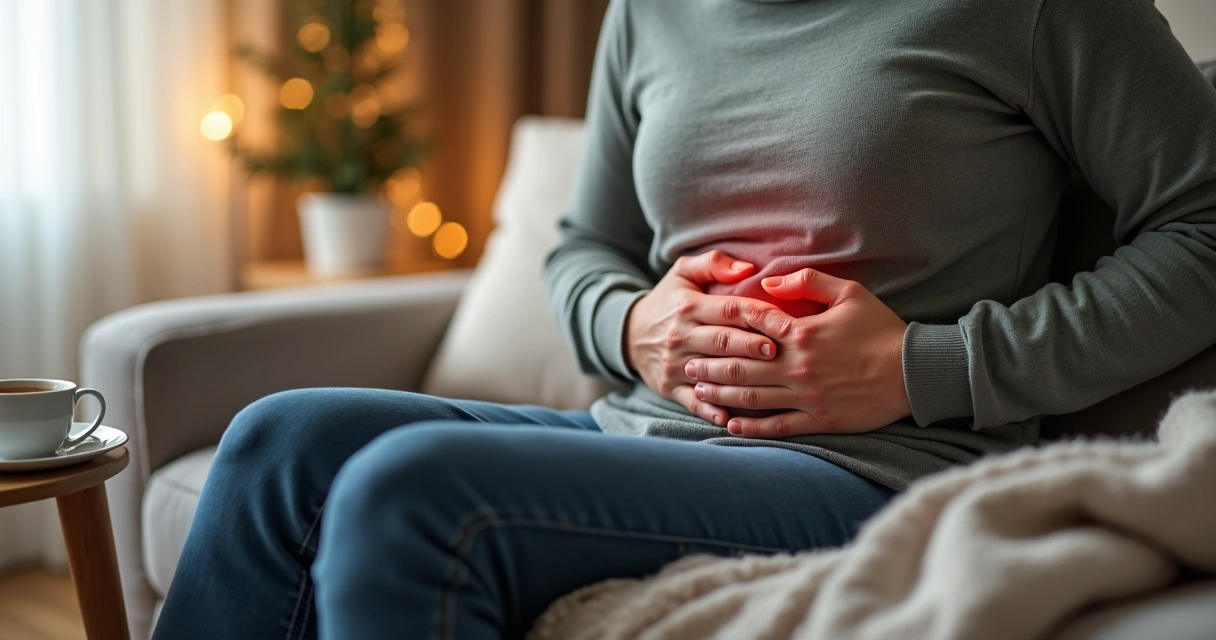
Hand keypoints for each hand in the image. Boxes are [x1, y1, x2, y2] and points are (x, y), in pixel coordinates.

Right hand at [625, 250, 789, 426]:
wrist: (629, 334)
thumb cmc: (668, 301)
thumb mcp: (683, 272)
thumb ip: (714, 263)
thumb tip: (747, 268)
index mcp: (688, 306)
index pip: (729, 309)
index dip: (757, 315)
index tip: (783, 322)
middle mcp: (681, 335)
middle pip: (723, 342)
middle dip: (751, 346)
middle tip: (778, 350)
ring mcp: (675, 364)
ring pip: (712, 373)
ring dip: (740, 379)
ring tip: (767, 383)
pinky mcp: (670, 387)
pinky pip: (693, 401)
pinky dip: (711, 410)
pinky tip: (730, 418)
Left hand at [683, 268, 910, 436]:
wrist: (913, 372)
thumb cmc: (881, 329)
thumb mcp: (849, 293)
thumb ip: (807, 282)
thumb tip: (768, 280)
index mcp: (803, 333)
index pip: (753, 325)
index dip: (724, 325)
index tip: (703, 326)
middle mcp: (798, 366)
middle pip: (742, 364)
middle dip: (710, 363)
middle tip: (686, 362)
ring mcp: (806, 396)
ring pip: (752, 396)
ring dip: (721, 392)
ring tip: (699, 389)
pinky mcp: (819, 420)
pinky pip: (777, 425)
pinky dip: (751, 426)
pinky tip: (730, 424)